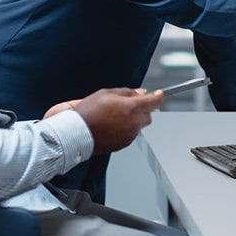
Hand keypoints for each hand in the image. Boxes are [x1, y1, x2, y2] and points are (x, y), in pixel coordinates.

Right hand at [48, 87, 163, 155]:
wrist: (77, 133)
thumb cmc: (89, 112)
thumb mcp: (107, 93)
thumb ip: (128, 92)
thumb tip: (141, 92)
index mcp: (132, 108)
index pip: (155, 102)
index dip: (158, 96)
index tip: (158, 94)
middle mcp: (134, 123)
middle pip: (149, 115)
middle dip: (143, 109)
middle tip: (130, 104)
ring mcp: (130, 135)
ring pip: (139, 125)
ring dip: (133, 119)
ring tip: (115, 115)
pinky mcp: (124, 144)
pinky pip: (131, 134)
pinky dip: (126, 128)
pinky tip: (113, 125)